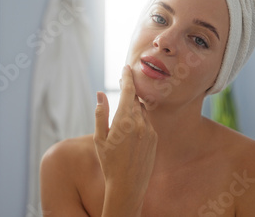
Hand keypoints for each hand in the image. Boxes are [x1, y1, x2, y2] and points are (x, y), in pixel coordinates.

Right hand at [94, 65, 157, 215]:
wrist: (128, 186)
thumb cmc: (109, 163)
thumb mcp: (99, 138)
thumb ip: (101, 114)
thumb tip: (100, 94)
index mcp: (124, 120)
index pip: (128, 91)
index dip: (127, 77)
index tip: (127, 68)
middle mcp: (139, 123)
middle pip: (135, 99)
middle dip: (129, 93)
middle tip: (122, 89)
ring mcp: (149, 131)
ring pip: (142, 111)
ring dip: (134, 108)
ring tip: (124, 117)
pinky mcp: (155, 139)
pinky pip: (148, 123)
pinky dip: (140, 121)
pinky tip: (132, 132)